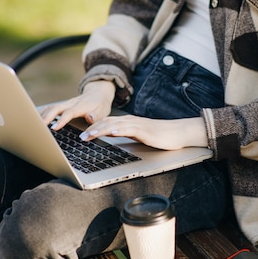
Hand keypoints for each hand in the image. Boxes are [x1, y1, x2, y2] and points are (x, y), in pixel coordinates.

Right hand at [41, 81, 115, 129]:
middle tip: (39, 126)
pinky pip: (50, 108)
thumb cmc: (100, 105)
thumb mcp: (103, 111)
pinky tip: (36, 121)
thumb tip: (89, 118)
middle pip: (56, 108)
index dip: (61, 120)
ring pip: (51, 108)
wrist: (98, 93)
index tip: (54, 128)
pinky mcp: (62, 105)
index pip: (69, 112)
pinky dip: (42, 114)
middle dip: (46, 117)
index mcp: (81, 106)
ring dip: (42, 116)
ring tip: (33, 125)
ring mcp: (65, 104)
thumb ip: (96, 116)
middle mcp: (71, 103)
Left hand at [79, 115, 207, 149]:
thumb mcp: (139, 135)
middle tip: (79, 137)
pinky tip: (111, 132)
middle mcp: (130, 121)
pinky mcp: (145, 130)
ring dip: (100, 130)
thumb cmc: (160, 136)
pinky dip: (118, 130)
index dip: (93, 127)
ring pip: (115, 125)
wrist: (178, 132)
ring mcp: (137, 125)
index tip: (81, 134)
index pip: (106, 122)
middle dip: (92, 129)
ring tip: (89, 136)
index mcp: (128, 122)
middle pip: (107, 122)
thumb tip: (111, 135)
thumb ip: (125, 133)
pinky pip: (129, 129)